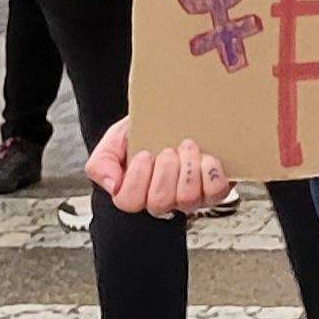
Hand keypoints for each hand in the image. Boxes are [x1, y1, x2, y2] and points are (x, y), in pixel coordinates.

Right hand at [86, 124, 229, 219]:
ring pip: (187, 199)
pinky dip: (212, 173)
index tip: (144, 154)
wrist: (172, 116)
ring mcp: (188, 197)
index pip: (128, 202)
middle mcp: (162, 200)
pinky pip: (216, 193)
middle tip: (167, 150)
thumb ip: (101, 163)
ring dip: (187, 168)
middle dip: (164, 171)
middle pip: (159, 203)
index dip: (136, 178)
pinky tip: (207, 157)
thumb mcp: (114, 140)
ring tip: (186, 146)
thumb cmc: (143, 132)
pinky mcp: (213, 190)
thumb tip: (113, 186)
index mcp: (135, 192)